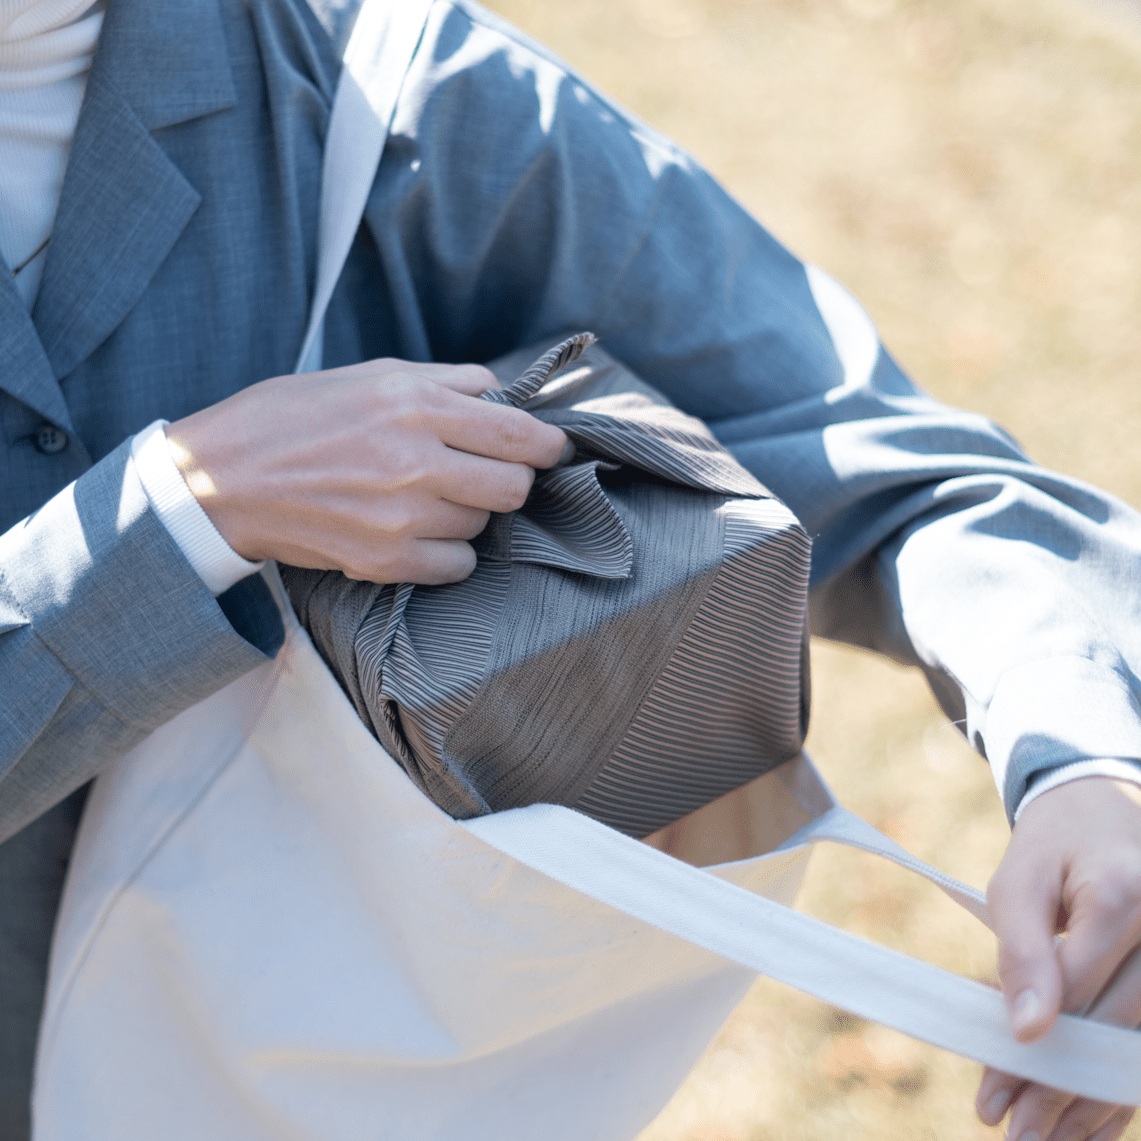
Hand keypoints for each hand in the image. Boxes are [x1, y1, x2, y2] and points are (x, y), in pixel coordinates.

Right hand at [166, 358, 567, 583]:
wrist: (221, 480)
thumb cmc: (292, 418)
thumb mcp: (370, 376)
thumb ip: (446, 383)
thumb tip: (502, 394)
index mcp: (414, 405)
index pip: (518, 434)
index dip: (548, 445)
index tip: (550, 449)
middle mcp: (415, 461)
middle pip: (514, 488)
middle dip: (509, 480)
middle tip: (483, 474)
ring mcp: (401, 517)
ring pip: (482, 526)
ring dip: (467, 514)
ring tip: (424, 498)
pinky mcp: (385, 561)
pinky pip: (456, 566)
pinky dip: (446, 552)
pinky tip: (413, 531)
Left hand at [976, 777, 1140, 1140]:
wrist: (1107, 812)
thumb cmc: (1054, 847)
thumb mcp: (1019, 882)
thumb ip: (1021, 950)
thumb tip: (1028, 1031)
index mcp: (1125, 896)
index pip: (1073, 992)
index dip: (1031, 1052)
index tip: (990, 1100)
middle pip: (1112, 1031)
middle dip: (1061, 1090)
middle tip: (1016, 1136)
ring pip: (1140, 1049)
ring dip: (1095, 1103)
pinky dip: (1121, 1084)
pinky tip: (1090, 1126)